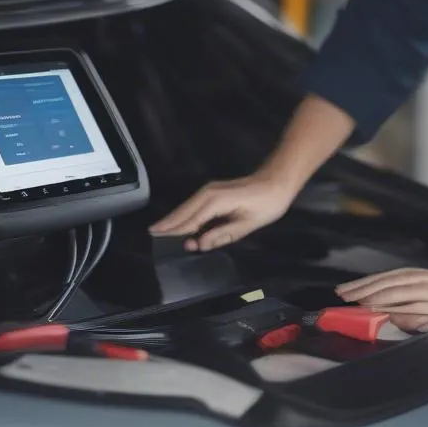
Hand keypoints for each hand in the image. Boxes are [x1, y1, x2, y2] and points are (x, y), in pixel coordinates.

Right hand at [149, 173, 294, 250]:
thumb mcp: (247, 224)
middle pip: (183, 212)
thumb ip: (222, 235)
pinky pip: (193, 206)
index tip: (160, 242)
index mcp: (215, 201)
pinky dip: (184, 215)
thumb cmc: (266, 204)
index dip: (177, 233)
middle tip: (152, 236)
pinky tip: (179, 225)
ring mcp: (209, 191)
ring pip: (186, 208)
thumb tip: (199, 244)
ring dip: (174, 220)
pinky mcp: (212, 192)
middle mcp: (207, 194)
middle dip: (168, 224)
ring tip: (159, 232)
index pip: (190, 221)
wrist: (276, 182)